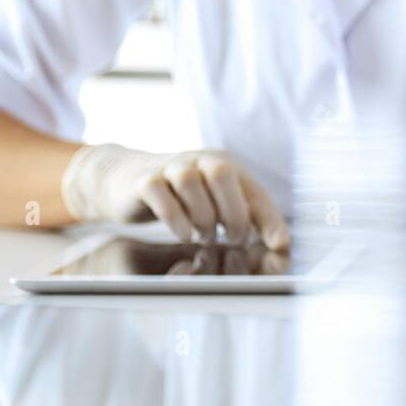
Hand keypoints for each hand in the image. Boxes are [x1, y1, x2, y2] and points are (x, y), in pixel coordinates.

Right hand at [61, 145, 289, 249]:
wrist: (125, 179)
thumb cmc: (179, 198)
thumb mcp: (213, 201)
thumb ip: (241, 214)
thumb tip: (276, 244)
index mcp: (224, 165)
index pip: (253, 190)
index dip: (269, 217)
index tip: (280, 245)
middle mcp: (199, 161)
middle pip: (221, 174)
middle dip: (233, 213)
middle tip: (233, 239)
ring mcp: (170, 168)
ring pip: (191, 182)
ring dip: (203, 216)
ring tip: (205, 236)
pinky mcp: (145, 181)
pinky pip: (161, 194)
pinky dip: (176, 218)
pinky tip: (185, 234)